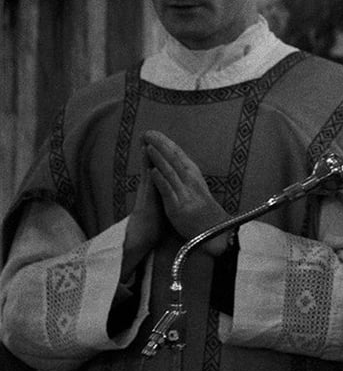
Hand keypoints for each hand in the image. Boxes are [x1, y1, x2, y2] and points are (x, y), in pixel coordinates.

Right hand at [123, 149, 166, 269]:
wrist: (143, 238)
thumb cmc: (154, 222)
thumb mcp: (162, 201)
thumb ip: (164, 190)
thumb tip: (170, 182)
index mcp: (157, 185)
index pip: (159, 165)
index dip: (161, 152)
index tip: (162, 138)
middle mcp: (151, 186)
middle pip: (151, 164)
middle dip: (152, 148)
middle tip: (150, 132)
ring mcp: (147, 193)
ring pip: (148, 171)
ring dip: (147, 157)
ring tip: (146, 141)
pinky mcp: (146, 202)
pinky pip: (147, 187)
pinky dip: (149, 176)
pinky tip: (149, 166)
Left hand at [143, 130, 230, 255]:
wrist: (214, 231)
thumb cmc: (203, 211)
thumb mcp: (197, 189)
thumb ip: (186, 177)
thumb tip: (177, 165)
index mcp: (194, 176)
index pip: (179, 155)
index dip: (166, 143)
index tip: (155, 133)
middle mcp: (190, 181)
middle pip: (174, 159)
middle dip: (160, 145)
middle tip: (148, 132)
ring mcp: (184, 193)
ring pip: (170, 172)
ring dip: (159, 158)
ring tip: (148, 146)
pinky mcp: (178, 206)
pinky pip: (168, 191)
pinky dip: (161, 180)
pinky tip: (152, 171)